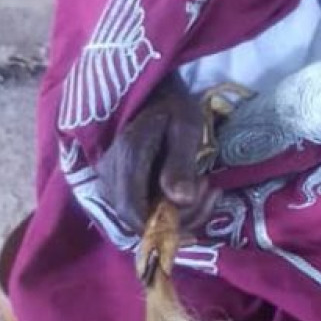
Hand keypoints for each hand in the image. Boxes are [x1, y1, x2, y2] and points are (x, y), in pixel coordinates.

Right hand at [96, 78, 219, 236]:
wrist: (151, 91)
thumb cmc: (171, 104)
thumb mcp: (185, 125)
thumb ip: (181, 162)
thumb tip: (182, 200)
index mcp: (127, 157)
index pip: (134, 213)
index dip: (164, 229)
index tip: (198, 221)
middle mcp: (110, 174)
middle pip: (139, 220)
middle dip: (180, 218)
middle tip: (210, 190)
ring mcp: (110, 180)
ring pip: (140, 217)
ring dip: (179, 213)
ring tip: (206, 186)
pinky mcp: (117, 183)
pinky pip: (141, 207)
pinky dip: (169, 207)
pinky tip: (192, 188)